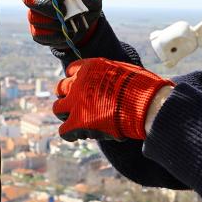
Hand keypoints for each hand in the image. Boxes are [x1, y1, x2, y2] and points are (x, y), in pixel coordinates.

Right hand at [23, 0, 102, 48]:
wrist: (86, 23)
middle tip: (64, 13)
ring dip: (55, 24)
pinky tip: (66, 35)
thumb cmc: (85, 3)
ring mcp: (36, 15)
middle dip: (46, 6)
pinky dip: (54, 36)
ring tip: (72, 26)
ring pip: (35, 18)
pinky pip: (40, 34)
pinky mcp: (37, 32)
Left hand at [52, 58, 173, 141]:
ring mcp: (76, 102)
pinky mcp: (77, 122)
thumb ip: (112, 75)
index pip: (72, 70)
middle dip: (68, 96)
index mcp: (90, 67)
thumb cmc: (142, 88)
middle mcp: (78, 82)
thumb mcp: (125, 71)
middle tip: (79, 105)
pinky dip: (69, 134)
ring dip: (66, 115)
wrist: (143, 104)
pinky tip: (77, 135)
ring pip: (57, 109)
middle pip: (61, 88)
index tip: (84, 88)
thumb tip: (115, 83)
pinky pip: (64, 131)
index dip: (77, 80)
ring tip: (78, 121)